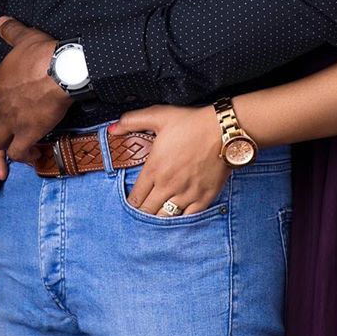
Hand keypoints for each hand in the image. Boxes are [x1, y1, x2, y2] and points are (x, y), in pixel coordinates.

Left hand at [0, 16, 71, 160]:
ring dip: (5, 143)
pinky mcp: (28, 133)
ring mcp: (12, 121)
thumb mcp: (24, 37)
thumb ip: (10, 31)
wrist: (62, 70)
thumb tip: (0, 21)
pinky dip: (22, 155)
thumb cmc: (45, 53)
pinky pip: (17, 152)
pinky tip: (32, 154)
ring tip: (16, 143)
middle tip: (7, 128)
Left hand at [108, 104, 229, 215]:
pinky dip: (180, 219)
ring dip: (159, 217)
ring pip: (166, 218)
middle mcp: (168, 186)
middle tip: (143, 210)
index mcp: (154, 169)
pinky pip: (187, 218)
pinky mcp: (204, 198)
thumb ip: (131, 121)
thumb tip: (112, 129)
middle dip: (143, 212)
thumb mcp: (158, 115)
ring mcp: (186, 194)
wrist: (223, 131)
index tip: (133, 201)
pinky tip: (177, 216)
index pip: (136, 197)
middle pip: (148, 211)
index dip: (131, 202)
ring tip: (158, 214)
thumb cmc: (191, 123)